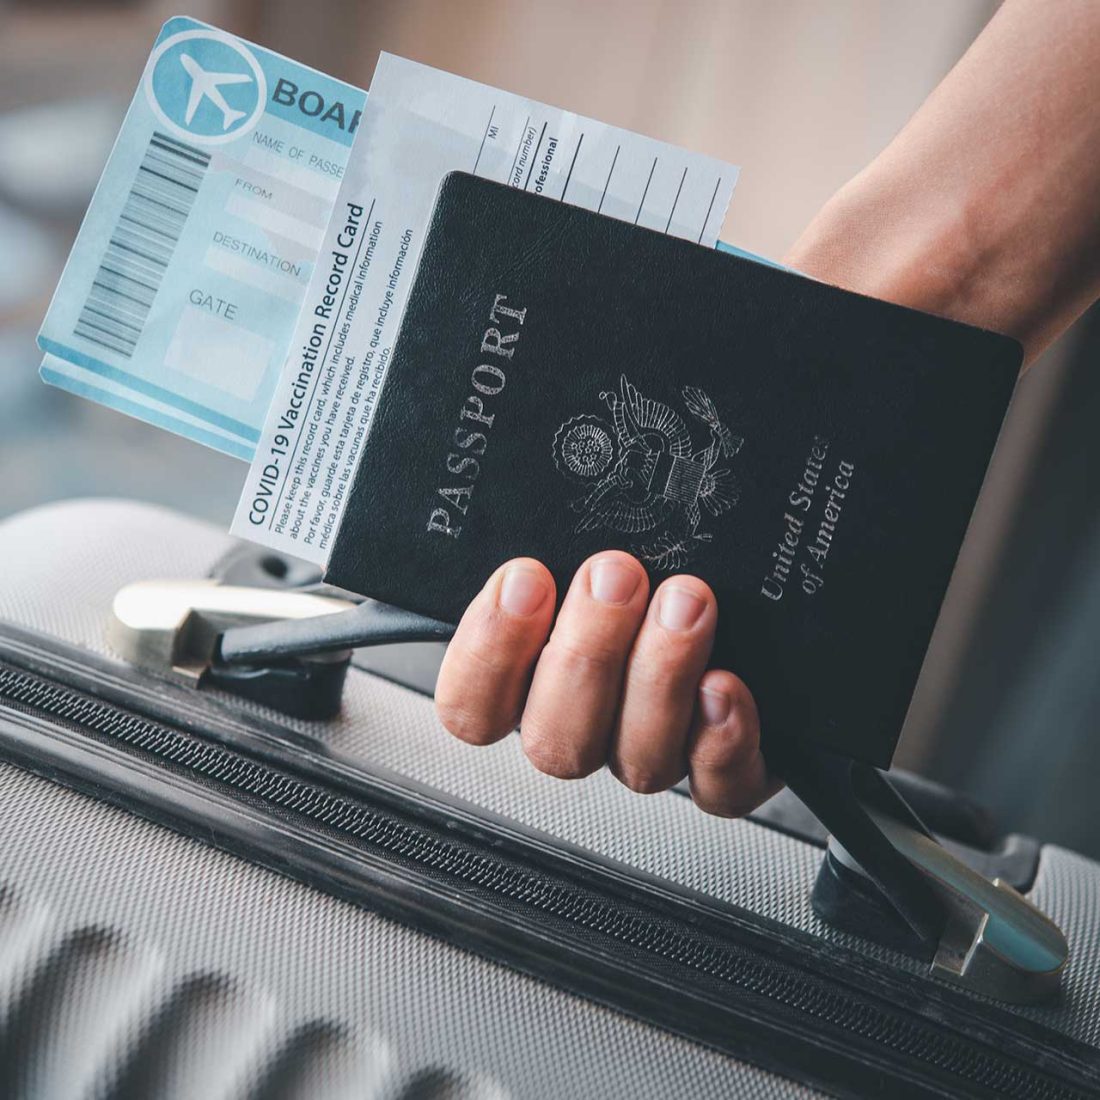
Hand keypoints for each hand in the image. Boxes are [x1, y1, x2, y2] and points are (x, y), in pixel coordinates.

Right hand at [435, 551, 776, 815]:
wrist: (754, 603)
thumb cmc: (649, 562)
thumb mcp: (584, 531)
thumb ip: (549, 539)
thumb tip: (516, 519)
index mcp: (529, 680)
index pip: (471, 707)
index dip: (487, 653)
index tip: (524, 580)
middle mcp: (587, 727)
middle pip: (554, 740)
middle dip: (584, 655)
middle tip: (616, 577)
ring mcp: (655, 752)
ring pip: (634, 761)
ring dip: (656, 680)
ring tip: (684, 604)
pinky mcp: (729, 771)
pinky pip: (719, 787)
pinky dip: (720, 743)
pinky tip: (724, 687)